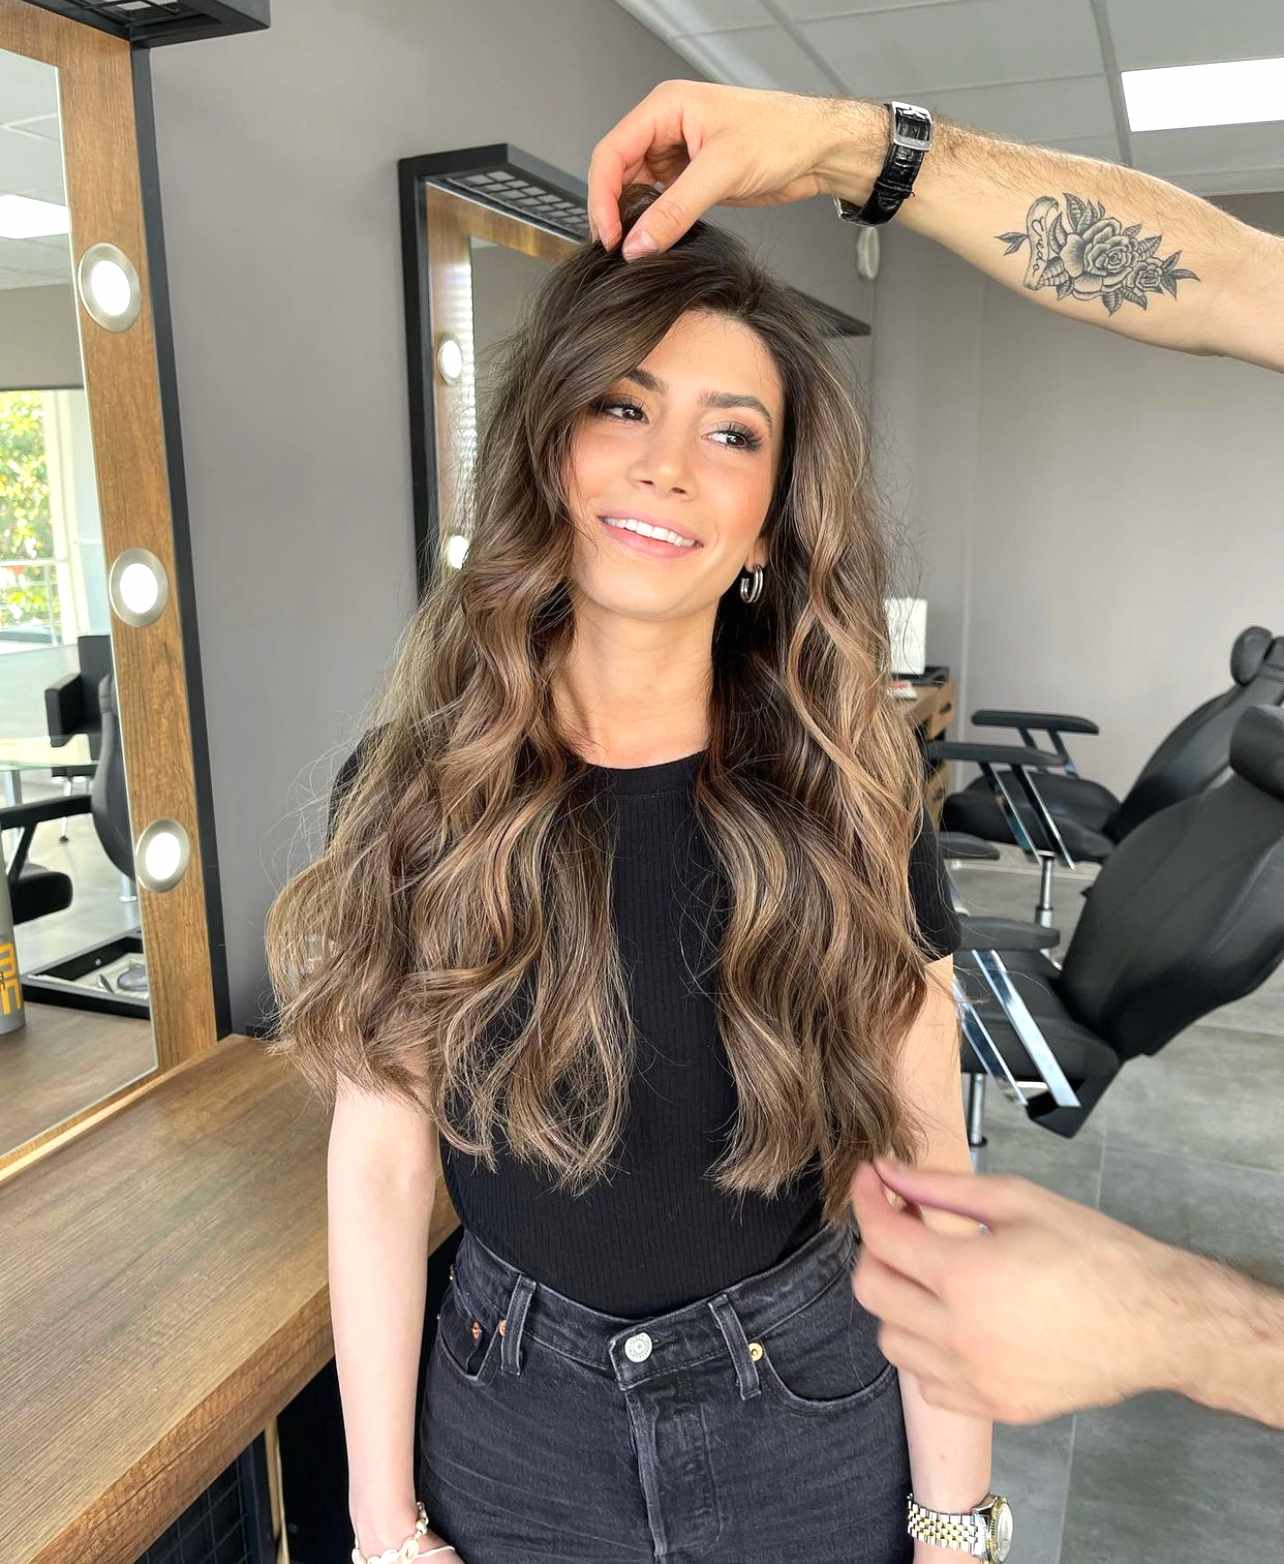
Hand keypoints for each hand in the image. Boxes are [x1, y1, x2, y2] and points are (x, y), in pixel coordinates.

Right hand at [586, 79, 859, 257]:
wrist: (818, 149)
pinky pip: (659, 203)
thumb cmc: (781, 135)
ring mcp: (676, 154)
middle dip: (613, 211)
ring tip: (635, 251)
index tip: (609, 236)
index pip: (612, 153)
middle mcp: (665, 128)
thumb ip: (675, 210)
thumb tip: (638, 244)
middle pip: (618, 173)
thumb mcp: (722, 171)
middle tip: (617, 251)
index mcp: (665, 108)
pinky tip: (655, 243)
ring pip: (636, 191)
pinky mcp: (690, 178)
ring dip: (633, 221)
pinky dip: (654, 224)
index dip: (602, 197)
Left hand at [848, 1156, 1185, 1423]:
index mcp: (964, 1276)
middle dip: (874, 1248)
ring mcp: (975, 1380)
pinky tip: (951, 1324)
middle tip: (899, 1224)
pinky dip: (924, 1352)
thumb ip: (941, 1187)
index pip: (882, 1236)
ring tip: (927, 1275)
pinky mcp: (994, 1408)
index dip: (866, 1198)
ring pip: (892, 1343)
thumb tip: (888, 1172)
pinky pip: (928, 1384)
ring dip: (895, 1302)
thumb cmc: (1094, 1253)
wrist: (1155, 1323)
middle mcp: (959, 1336)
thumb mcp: (1018, 1200)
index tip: (871, 1179)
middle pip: (872, 1291)